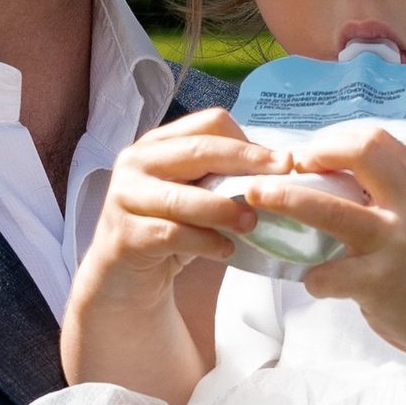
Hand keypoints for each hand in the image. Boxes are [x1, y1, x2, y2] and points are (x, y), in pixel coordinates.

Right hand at [67, 111, 272, 311]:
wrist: (123, 279)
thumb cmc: (165, 231)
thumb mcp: (194, 196)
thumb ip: (220, 179)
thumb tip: (277, 173)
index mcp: (158, 144)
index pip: (208, 125)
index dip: (248, 143)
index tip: (281, 163)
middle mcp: (136, 162)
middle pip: (200, 150)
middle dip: (246, 163)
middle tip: (282, 177)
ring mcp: (125, 197)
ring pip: (185, 197)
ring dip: (226, 210)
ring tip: (252, 223)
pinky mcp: (125, 235)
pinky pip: (174, 234)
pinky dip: (206, 242)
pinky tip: (225, 249)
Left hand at [283, 126, 405, 360]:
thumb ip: (391, 194)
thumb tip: (330, 178)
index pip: (374, 139)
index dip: (332, 141)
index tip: (310, 156)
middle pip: (356, 153)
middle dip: (309, 154)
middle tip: (280, 168)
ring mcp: (396, 244)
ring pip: (327, 209)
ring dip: (284, 199)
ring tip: (256, 196)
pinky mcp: (381, 284)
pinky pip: (326, 274)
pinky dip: (313, 278)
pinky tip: (318, 283)